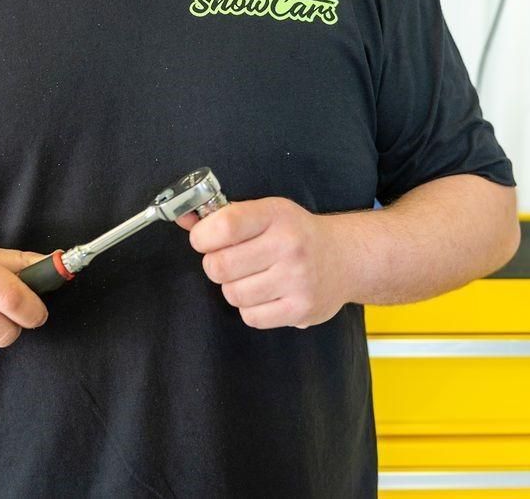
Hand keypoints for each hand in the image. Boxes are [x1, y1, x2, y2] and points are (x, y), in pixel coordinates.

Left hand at [177, 198, 365, 329]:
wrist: (345, 258)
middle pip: (220, 266)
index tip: (204, 239)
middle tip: (229, 261)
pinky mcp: (301, 309)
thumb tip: (183, 218)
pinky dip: (251, 308)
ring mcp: (297, 280)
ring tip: (252, 277)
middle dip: (216, 265)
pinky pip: (251, 317)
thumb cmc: (296, 234)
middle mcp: (289, 246)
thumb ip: (224, 216)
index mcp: (276, 215)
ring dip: (234, 288)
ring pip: (233, 294)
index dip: (202, 236)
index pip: (224, 226)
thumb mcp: (266, 213)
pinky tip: (266, 294)